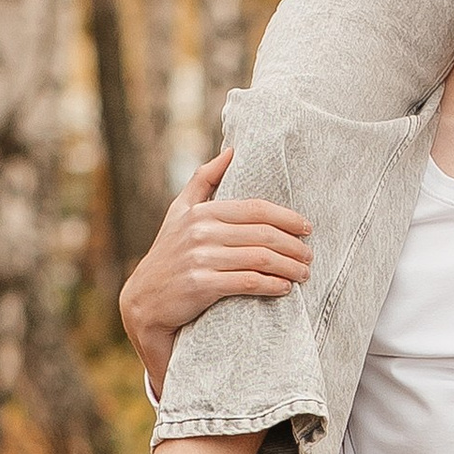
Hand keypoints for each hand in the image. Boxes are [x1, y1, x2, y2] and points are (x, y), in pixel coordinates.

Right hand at [118, 153, 312, 396]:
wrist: (143, 302)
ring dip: (289, 267)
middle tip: (309, 256)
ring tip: (303, 273)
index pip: (256, 209)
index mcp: (201, 211)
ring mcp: (200, 258)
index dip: (287, 217)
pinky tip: (284, 288)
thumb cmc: (168, 254)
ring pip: (260, 258)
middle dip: (293, 246)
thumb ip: (203, 181)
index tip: (307, 227)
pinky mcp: (201, 285)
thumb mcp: (179, 212)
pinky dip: (272, 285)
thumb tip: (232, 151)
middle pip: (263, 234)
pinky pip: (248, 282)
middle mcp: (200, 231)